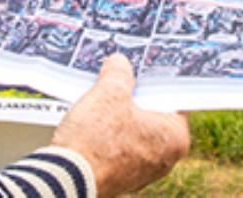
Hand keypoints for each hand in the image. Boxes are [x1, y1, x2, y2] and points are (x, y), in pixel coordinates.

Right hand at [51, 54, 189, 195]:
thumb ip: (119, 73)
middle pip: (152, 115)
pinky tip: (92, 121)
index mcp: (175, 137)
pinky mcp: (121, 179)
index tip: (142, 66)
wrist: (67, 179)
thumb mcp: (109, 92)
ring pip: (134, 132)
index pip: (172, 98)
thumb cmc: (96, 139)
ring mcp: (143, 172)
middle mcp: (165, 159)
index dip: (154, 79)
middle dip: (134, 97)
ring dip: (119, 116)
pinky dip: (109, 135)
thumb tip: (119, 63)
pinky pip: (119, 148)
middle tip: (119, 76)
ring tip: (101, 97)